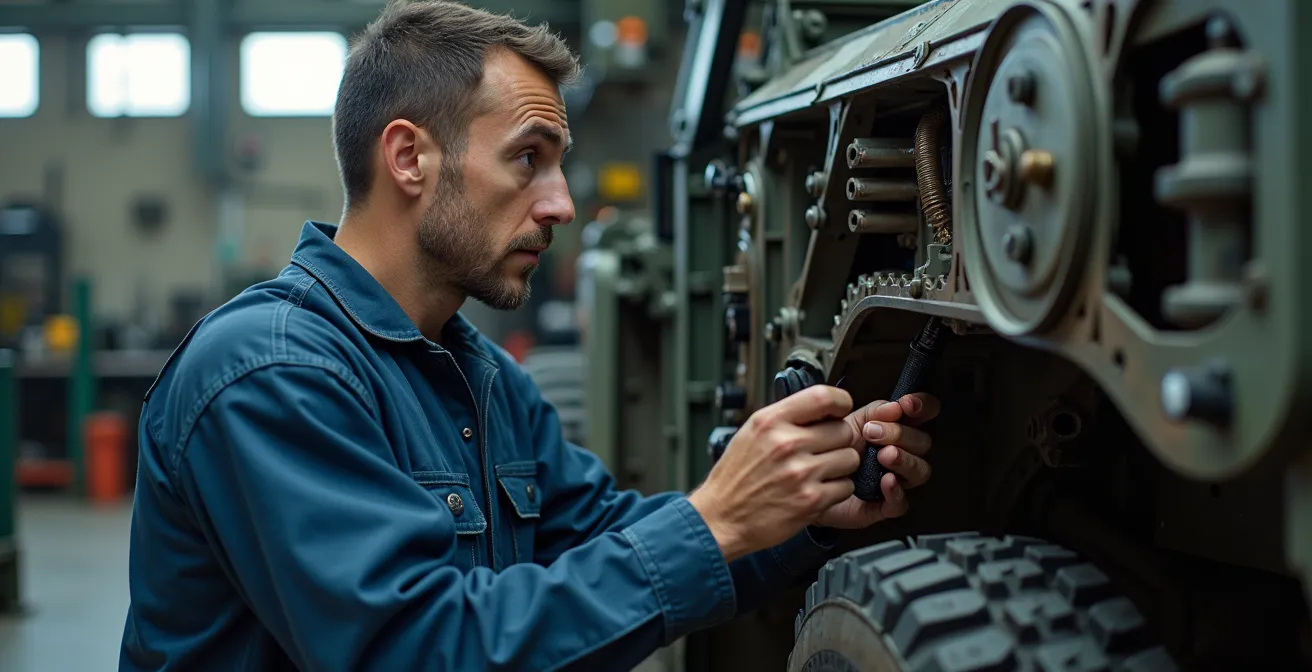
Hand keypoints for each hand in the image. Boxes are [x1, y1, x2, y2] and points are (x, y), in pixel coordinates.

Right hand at [688, 386, 857, 562]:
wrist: (721, 518)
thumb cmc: (735, 478)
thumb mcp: (751, 433)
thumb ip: (785, 417)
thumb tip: (822, 408)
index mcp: (770, 422)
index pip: (823, 397)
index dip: (840, 402)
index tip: (841, 409)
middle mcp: (786, 444)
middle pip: (843, 430)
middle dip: (838, 440)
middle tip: (823, 450)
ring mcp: (800, 473)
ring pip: (850, 458)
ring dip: (841, 466)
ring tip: (819, 472)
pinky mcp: (811, 501)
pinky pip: (846, 486)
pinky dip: (837, 490)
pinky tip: (817, 489)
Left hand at [812, 392, 939, 529]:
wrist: (808, 478)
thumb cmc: (832, 447)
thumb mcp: (851, 421)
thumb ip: (874, 411)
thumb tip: (895, 407)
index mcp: (897, 428)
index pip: (925, 413)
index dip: (923, 406)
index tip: (906, 404)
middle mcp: (903, 453)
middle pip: (922, 442)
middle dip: (900, 434)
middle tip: (873, 432)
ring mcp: (897, 480)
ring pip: (920, 471)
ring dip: (904, 460)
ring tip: (884, 455)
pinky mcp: (885, 505)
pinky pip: (901, 503)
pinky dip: (895, 491)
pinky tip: (885, 480)